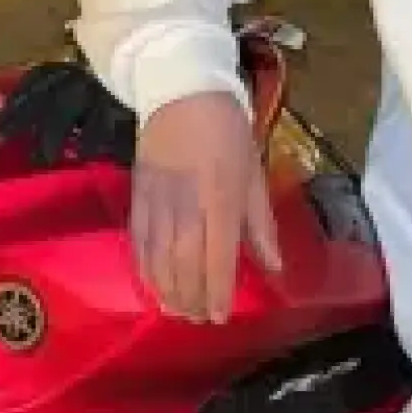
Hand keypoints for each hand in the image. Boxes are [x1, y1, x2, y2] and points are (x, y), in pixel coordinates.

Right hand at [130, 91, 281, 323]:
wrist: (183, 93)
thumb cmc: (228, 133)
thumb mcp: (255, 174)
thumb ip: (260, 224)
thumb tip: (273, 266)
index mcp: (222, 197)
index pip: (218, 256)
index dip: (218, 291)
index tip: (220, 316)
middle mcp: (188, 204)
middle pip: (185, 264)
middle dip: (191, 297)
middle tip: (198, 319)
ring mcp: (158, 201)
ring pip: (158, 258)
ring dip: (167, 290)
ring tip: (177, 310)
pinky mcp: (138, 196)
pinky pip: (138, 242)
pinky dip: (145, 268)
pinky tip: (153, 285)